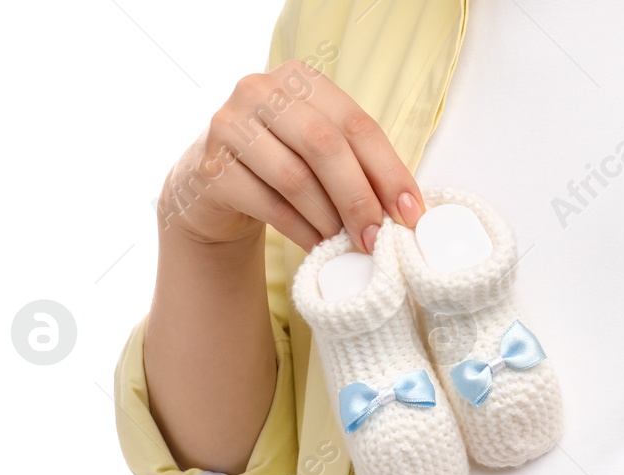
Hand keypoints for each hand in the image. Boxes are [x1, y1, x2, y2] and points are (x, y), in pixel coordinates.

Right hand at [157, 60, 421, 252]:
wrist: (213, 188)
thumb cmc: (281, 167)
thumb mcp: (319, 153)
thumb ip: (358, 164)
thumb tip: (408, 209)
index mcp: (301, 79)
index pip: (356, 124)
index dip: (389, 171)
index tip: (411, 213)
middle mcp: (261, 91)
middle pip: (325, 146)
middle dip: (359, 197)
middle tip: (377, 237)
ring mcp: (230, 125)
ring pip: (296, 178)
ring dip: (329, 219)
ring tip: (347, 244)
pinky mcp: (212, 166)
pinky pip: (268, 205)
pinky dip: (300, 231)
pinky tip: (316, 247)